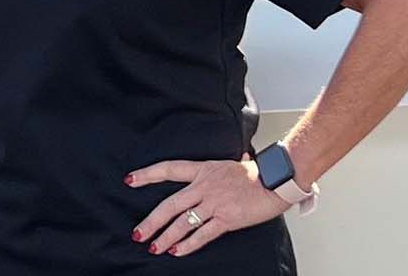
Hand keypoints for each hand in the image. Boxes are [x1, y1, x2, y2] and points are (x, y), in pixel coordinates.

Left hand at [128, 159, 290, 256]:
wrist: (277, 180)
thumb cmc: (259, 173)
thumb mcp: (237, 163)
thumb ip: (231, 165)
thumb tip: (243, 157)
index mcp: (203, 170)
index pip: (169, 170)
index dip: (147, 175)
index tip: (130, 180)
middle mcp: (204, 186)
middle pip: (170, 204)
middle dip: (151, 221)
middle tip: (138, 234)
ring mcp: (214, 203)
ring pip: (183, 222)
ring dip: (166, 237)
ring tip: (153, 248)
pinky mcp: (227, 218)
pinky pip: (203, 234)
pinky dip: (188, 244)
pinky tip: (177, 252)